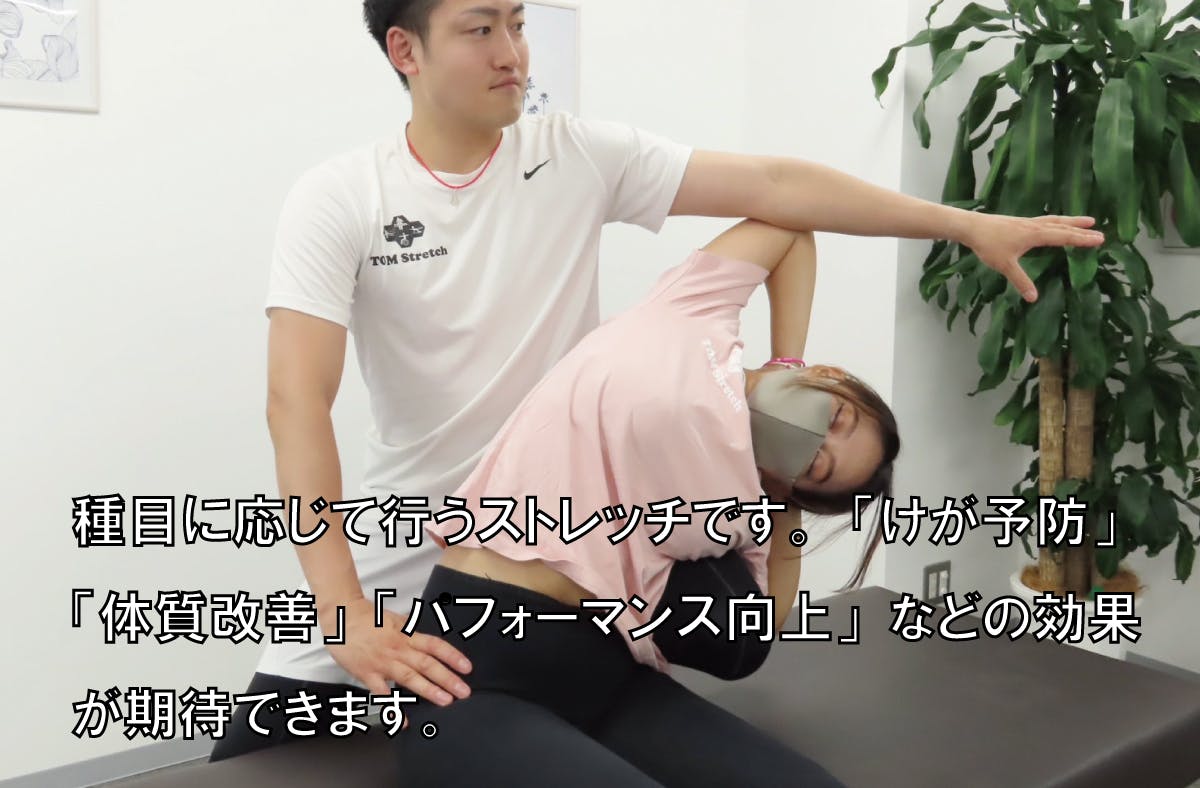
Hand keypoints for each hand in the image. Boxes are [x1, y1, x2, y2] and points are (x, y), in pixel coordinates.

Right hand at [321, 598, 471, 711]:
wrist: (342, 617)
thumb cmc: (368, 619)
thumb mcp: (396, 620)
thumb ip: (411, 631)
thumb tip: (427, 638)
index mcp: (407, 635)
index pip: (435, 645)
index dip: (453, 656)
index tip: (467, 668)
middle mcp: (398, 649)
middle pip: (427, 664)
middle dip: (447, 678)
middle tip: (463, 691)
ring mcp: (383, 663)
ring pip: (409, 678)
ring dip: (429, 690)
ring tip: (445, 701)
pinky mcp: (368, 674)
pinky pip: (383, 694)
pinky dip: (394, 708)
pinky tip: (404, 720)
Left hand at [959, 213, 1104, 302]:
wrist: (971, 227)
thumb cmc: (988, 245)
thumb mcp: (1005, 265)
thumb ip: (1020, 281)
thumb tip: (1034, 298)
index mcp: (1035, 235)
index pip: (1063, 237)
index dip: (1081, 239)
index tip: (1099, 239)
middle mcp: (1034, 226)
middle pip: (1063, 226)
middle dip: (1082, 230)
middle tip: (1100, 232)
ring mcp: (1027, 222)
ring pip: (1054, 220)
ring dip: (1071, 221)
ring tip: (1087, 220)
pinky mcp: (1019, 222)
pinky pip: (1044, 221)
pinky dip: (1056, 221)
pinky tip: (1054, 224)